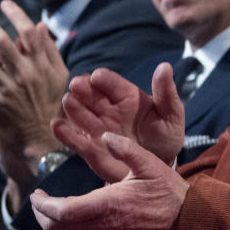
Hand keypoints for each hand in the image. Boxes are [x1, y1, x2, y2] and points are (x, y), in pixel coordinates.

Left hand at [0, 1, 68, 201]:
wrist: (41, 149)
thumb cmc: (51, 114)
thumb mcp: (58, 81)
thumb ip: (49, 53)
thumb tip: (39, 26)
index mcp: (47, 68)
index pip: (32, 33)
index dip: (17, 15)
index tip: (6, 3)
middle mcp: (29, 76)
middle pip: (3, 41)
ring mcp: (9, 89)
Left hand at [30, 131, 189, 229]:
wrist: (186, 221)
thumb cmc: (169, 191)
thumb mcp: (152, 164)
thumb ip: (127, 149)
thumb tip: (104, 136)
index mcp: (110, 204)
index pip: (63, 212)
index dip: (43, 205)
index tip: (37, 194)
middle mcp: (104, 226)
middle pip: (57, 229)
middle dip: (42, 216)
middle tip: (40, 201)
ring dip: (52, 228)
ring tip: (50, 212)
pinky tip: (68, 226)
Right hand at [52, 63, 183, 180]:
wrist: (159, 163)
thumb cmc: (166, 134)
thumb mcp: (172, 114)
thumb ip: (166, 93)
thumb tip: (165, 66)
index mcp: (127, 95)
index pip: (111, 82)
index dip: (103, 78)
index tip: (97, 77)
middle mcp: (108, 108)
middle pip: (90, 94)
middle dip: (82, 88)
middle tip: (76, 86)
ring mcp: (97, 126)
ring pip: (80, 113)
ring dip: (73, 107)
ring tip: (68, 102)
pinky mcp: (90, 147)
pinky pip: (75, 138)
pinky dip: (65, 133)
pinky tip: (58, 126)